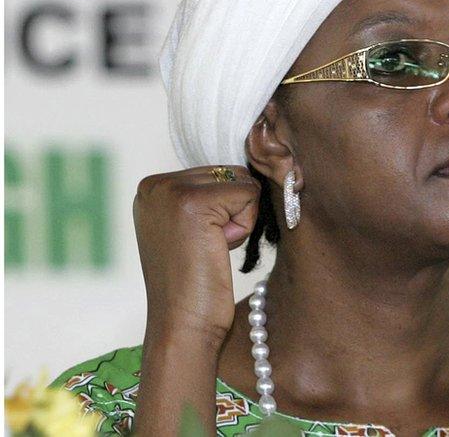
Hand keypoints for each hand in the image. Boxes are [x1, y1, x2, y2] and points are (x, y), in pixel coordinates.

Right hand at [133, 165, 260, 345]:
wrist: (182, 325)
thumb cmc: (195, 284)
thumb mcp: (191, 228)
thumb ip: (208, 196)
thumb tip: (255, 164)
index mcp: (152, 187)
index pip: (219, 173)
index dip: (225, 210)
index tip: (200, 242)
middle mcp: (155, 183)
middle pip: (233, 172)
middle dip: (233, 212)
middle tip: (207, 247)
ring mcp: (170, 190)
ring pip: (243, 181)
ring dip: (240, 219)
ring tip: (210, 249)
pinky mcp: (192, 203)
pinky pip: (250, 194)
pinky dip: (244, 226)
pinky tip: (218, 249)